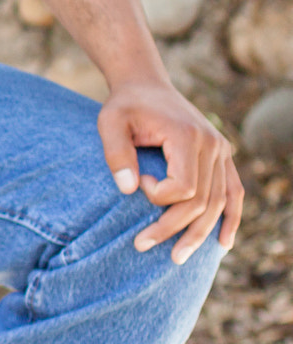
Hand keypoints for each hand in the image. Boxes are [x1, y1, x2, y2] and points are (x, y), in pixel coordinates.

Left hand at [99, 79, 242, 261]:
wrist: (146, 85)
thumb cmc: (125, 105)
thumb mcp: (110, 122)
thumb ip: (116, 154)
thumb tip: (128, 191)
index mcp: (188, 135)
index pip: (184, 186)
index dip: (159, 196)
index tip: (136, 184)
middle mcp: (212, 145)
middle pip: (202, 201)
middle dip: (173, 228)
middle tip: (141, 245)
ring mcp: (221, 151)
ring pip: (219, 203)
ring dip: (200, 234)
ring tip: (176, 257)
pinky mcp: (222, 156)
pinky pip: (234, 192)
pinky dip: (231, 218)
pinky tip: (222, 243)